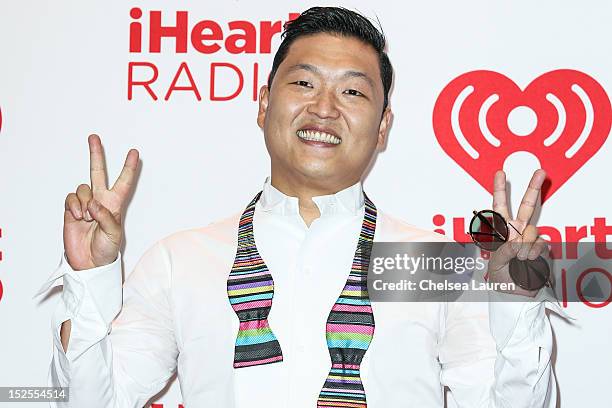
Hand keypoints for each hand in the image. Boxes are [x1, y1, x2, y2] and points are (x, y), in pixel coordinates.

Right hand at [63, 134, 138, 269]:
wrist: (89, 262)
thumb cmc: (106, 250)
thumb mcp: (113, 235)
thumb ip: (106, 218)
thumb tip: (93, 203)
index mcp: (116, 204)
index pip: (124, 182)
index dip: (128, 168)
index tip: (134, 152)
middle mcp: (100, 200)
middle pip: (98, 172)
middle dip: (96, 155)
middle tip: (94, 137)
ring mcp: (85, 204)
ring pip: (83, 187)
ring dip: (84, 201)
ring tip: (87, 217)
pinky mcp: (71, 210)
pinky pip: (71, 198)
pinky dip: (73, 205)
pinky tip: (77, 216)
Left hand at [487, 169, 548, 296]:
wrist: (514, 293)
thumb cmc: (500, 276)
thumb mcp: (494, 262)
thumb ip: (504, 250)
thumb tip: (517, 240)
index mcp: (501, 231)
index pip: (499, 207)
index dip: (499, 190)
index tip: (500, 173)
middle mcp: (516, 231)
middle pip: (527, 206)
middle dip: (533, 188)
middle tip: (541, 171)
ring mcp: (530, 238)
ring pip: (531, 230)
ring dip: (524, 246)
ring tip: (518, 259)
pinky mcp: (541, 248)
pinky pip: (540, 244)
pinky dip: (533, 253)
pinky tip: (527, 261)